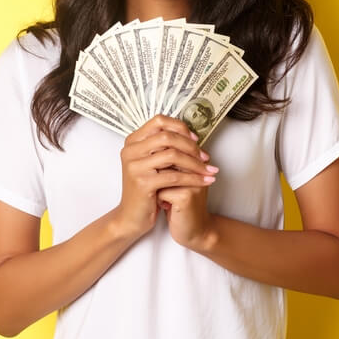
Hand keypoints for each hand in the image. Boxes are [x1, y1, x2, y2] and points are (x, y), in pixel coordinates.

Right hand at [113, 115, 216, 241]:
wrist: (131, 217)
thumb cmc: (145, 189)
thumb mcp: (151, 163)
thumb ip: (163, 147)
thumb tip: (191, 135)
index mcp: (132, 142)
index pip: (159, 121)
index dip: (180, 127)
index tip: (195, 139)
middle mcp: (130, 151)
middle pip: (167, 136)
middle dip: (191, 146)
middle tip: (205, 157)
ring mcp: (135, 167)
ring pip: (173, 155)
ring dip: (195, 163)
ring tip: (208, 170)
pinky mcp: (143, 183)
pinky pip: (174, 176)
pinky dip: (193, 178)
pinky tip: (204, 181)